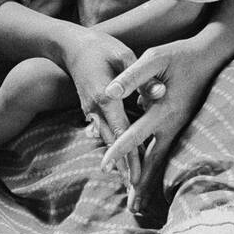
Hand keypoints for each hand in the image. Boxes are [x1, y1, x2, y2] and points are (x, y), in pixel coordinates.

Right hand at [60, 28, 141, 186]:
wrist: (70, 45)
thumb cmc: (101, 47)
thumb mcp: (124, 55)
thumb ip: (142, 77)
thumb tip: (162, 93)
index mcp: (105, 96)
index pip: (122, 131)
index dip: (131, 154)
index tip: (138, 174)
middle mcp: (95, 108)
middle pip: (113, 142)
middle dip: (124, 165)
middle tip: (135, 187)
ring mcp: (90, 110)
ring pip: (106, 140)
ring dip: (118, 159)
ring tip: (129, 179)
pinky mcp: (90, 109)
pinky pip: (102, 131)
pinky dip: (112, 146)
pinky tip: (119, 158)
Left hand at [100, 37, 220, 215]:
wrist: (211, 56)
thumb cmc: (179, 54)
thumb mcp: (155, 58)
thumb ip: (131, 76)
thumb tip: (109, 92)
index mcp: (164, 108)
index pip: (137, 134)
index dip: (120, 150)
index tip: (104, 165)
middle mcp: (173, 123)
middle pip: (154, 160)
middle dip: (141, 183)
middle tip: (131, 207)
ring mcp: (180, 127)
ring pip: (162, 161)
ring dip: (151, 183)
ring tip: (139, 206)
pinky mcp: (181, 127)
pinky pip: (167, 153)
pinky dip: (157, 170)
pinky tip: (150, 182)